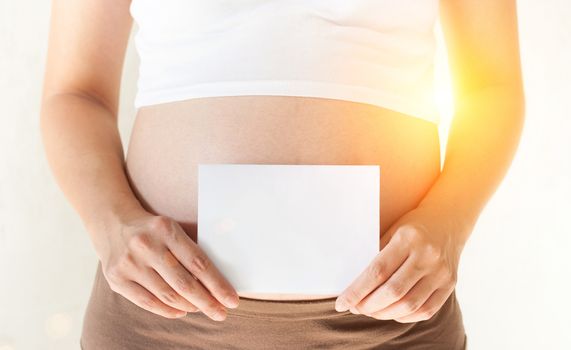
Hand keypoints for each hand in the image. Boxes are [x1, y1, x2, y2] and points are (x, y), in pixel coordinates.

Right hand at [96, 210, 239, 320]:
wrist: (112, 222)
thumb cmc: (153, 229)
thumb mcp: (172, 229)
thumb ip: (190, 251)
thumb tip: (217, 284)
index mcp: (165, 229)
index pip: (198, 263)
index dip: (217, 285)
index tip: (232, 299)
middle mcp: (146, 245)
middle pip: (184, 283)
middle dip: (207, 302)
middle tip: (221, 313)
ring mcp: (129, 263)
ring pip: (167, 295)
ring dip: (190, 306)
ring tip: (202, 309)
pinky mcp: (116, 278)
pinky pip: (148, 302)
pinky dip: (168, 310)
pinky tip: (181, 311)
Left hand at [334, 205, 467, 322]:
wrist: (449, 220)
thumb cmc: (413, 226)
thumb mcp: (392, 231)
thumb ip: (377, 255)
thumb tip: (354, 285)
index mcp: (408, 239)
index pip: (377, 272)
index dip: (357, 291)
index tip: (342, 303)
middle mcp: (427, 256)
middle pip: (393, 291)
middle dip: (368, 305)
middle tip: (355, 308)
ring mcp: (441, 272)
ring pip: (409, 305)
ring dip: (384, 314)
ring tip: (370, 311)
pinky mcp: (450, 284)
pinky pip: (425, 310)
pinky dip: (404, 316)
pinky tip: (391, 312)